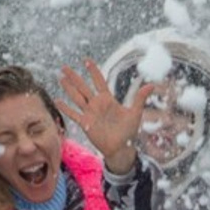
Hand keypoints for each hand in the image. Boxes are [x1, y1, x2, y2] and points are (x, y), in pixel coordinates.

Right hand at [56, 59, 152, 174]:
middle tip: (64, 67)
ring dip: (68, 88)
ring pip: (76, 97)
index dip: (93, 71)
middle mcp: (97, 104)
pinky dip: (65, 108)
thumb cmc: (129, 131)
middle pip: (83, 87)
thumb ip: (140, 98)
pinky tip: (57, 101)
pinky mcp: (85, 123)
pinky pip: (73, 114)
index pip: (99, 81)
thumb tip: (151, 85)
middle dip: (74, 77)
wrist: (121, 148)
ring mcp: (90, 113)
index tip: (86, 60)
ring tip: (60, 78)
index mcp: (108, 99)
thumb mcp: (135, 113)